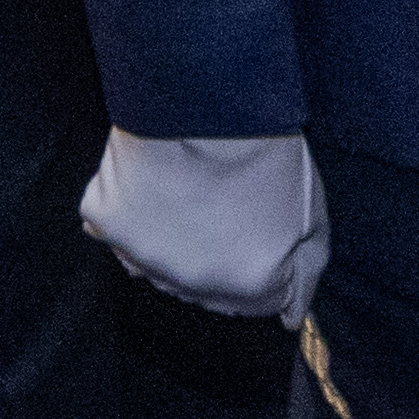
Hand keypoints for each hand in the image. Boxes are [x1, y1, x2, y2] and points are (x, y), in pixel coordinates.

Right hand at [77, 127, 321, 322]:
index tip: (261, 229)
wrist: (207, 100)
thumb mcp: (313, 217)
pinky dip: (128, 212)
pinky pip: (113, 230)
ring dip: (171, 240)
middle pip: (206, 285)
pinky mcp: (105, 221)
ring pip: (156, 262)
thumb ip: (305, 273)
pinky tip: (151, 183)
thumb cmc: (264, 148)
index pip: (261, 301)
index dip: (265, 261)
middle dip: (219, 255)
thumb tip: (290, 318)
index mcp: (246, 284)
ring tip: (189, 191)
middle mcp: (190, 284)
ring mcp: (142, 256)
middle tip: (225, 204)